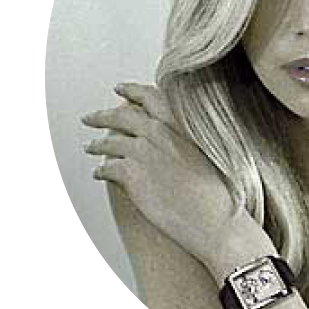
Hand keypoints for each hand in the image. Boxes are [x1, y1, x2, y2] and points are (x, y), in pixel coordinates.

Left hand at [82, 82, 267, 271]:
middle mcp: (160, 133)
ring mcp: (144, 152)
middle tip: (91, 118)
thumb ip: (186, 137)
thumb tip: (171, 138)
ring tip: (90, 147)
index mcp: (180, 123)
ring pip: (109, 142)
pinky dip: (100, 171)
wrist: (214, 219)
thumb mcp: (210, 151)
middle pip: (122, 116)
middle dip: (102, 116)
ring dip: (97, 144)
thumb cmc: (218, 192)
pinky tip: (99, 174)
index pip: (150, 97)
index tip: (121, 88)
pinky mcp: (131, 174)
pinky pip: (107, 168)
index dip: (132, 90)